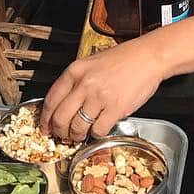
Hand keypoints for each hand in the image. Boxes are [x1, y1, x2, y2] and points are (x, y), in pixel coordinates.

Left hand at [41, 38, 163, 140]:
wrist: (148, 57)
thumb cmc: (123, 59)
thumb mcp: (91, 64)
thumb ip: (76, 81)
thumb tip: (63, 105)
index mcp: (75, 71)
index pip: (51, 100)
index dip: (45, 119)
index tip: (45, 127)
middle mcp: (84, 84)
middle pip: (60, 118)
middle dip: (59, 132)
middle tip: (63, 135)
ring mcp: (99, 97)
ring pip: (78, 128)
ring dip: (77, 136)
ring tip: (81, 135)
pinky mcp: (115, 109)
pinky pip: (98, 130)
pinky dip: (96, 134)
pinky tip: (99, 128)